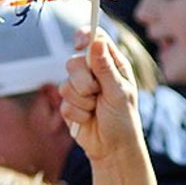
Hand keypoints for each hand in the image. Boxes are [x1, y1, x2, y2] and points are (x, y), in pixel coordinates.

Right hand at [59, 31, 144, 165]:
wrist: (112, 148)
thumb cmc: (123, 118)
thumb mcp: (118, 91)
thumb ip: (105, 68)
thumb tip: (96, 41)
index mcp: (111, 63)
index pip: (95, 38)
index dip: (84, 36)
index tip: (79, 43)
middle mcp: (94, 73)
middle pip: (73, 62)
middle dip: (82, 81)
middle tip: (96, 92)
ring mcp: (80, 89)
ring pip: (65, 84)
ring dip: (81, 101)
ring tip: (95, 109)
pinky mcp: (69, 105)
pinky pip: (63, 103)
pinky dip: (76, 114)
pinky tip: (88, 118)